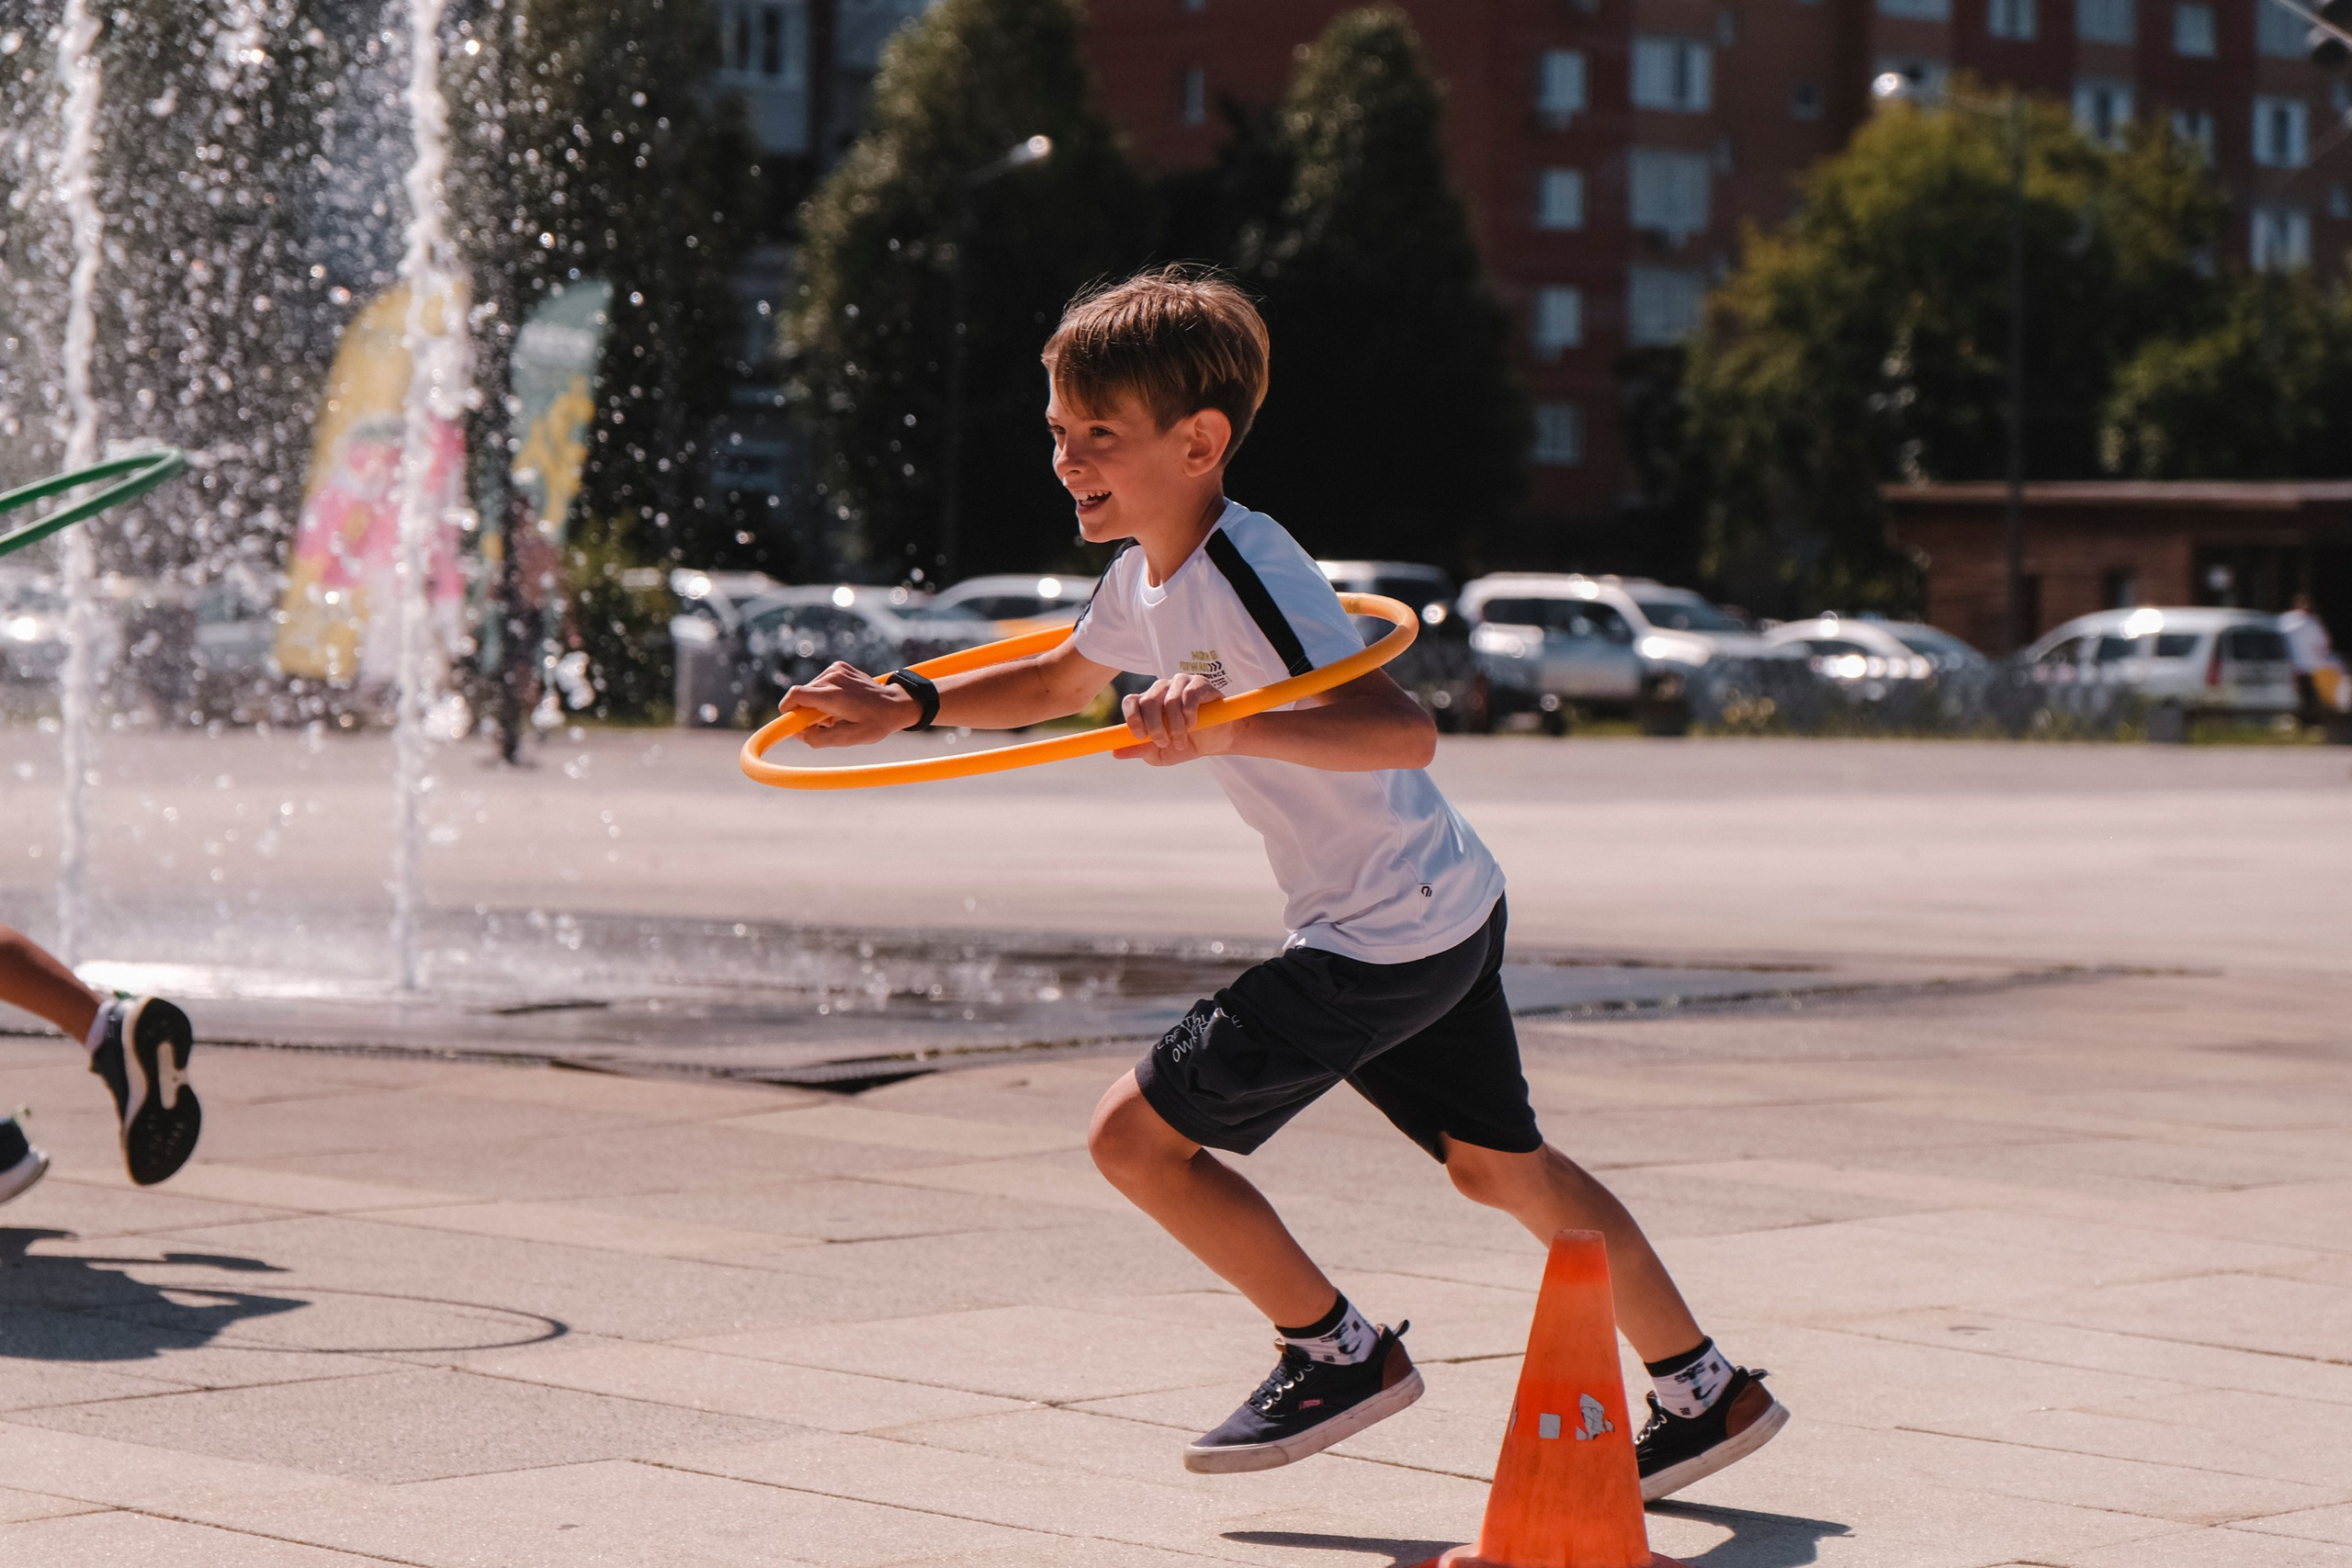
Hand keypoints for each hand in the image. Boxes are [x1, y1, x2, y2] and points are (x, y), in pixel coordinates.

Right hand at [780, 662, 920, 747]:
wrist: (896, 704)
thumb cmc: (875, 724)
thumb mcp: (848, 738)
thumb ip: (819, 738)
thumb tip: (798, 734)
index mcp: (834, 695)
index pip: (796, 695)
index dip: (786, 710)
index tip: (789, 722)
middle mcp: (833, 677)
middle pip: (802, 694)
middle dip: (805, 711)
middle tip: (824, 724)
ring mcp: (837, 669)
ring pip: (811, 689)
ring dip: (816, 704)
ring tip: (836, 714)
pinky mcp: (839, 666)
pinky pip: (821, 682)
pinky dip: (825, 694)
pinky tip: (841, 703)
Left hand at [1113, 672, 1236, 765]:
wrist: (1216, 741)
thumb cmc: (1186, 744)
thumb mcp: (1159, 753)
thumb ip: (1139, 750)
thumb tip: (1115, 753)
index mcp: (1148, 702)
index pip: (1131, 701)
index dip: (1132, 718)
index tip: (1140, 736)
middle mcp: (1162, 689)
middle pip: (1148, 700)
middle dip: (1154, 726)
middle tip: (1164, 742)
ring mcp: (1180, 683)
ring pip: (1169, 700)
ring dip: (1175, 726)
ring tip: (1182, 740)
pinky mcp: (1200, 683)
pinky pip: (1189, 696)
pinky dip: (1189, 714)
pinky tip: (1194, 724)